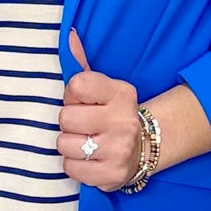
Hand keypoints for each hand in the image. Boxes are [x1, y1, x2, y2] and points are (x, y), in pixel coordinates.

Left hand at [58, 30, 141, 192]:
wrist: (146, 147)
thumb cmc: (113, 113)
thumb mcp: (103, 87)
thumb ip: (82, 63)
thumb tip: (68, 35)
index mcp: (122, 93)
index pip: (76, 85)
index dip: (72, 95)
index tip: (83, 102)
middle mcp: (124, 121)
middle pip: (66, 117)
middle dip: (69, 122)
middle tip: (83, 125)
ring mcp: (120, 150)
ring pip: (65, 144)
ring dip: (70, 145)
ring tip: (86, 142)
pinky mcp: (113, 175)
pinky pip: (71, 169)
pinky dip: (75, 166)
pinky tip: (88, 160)